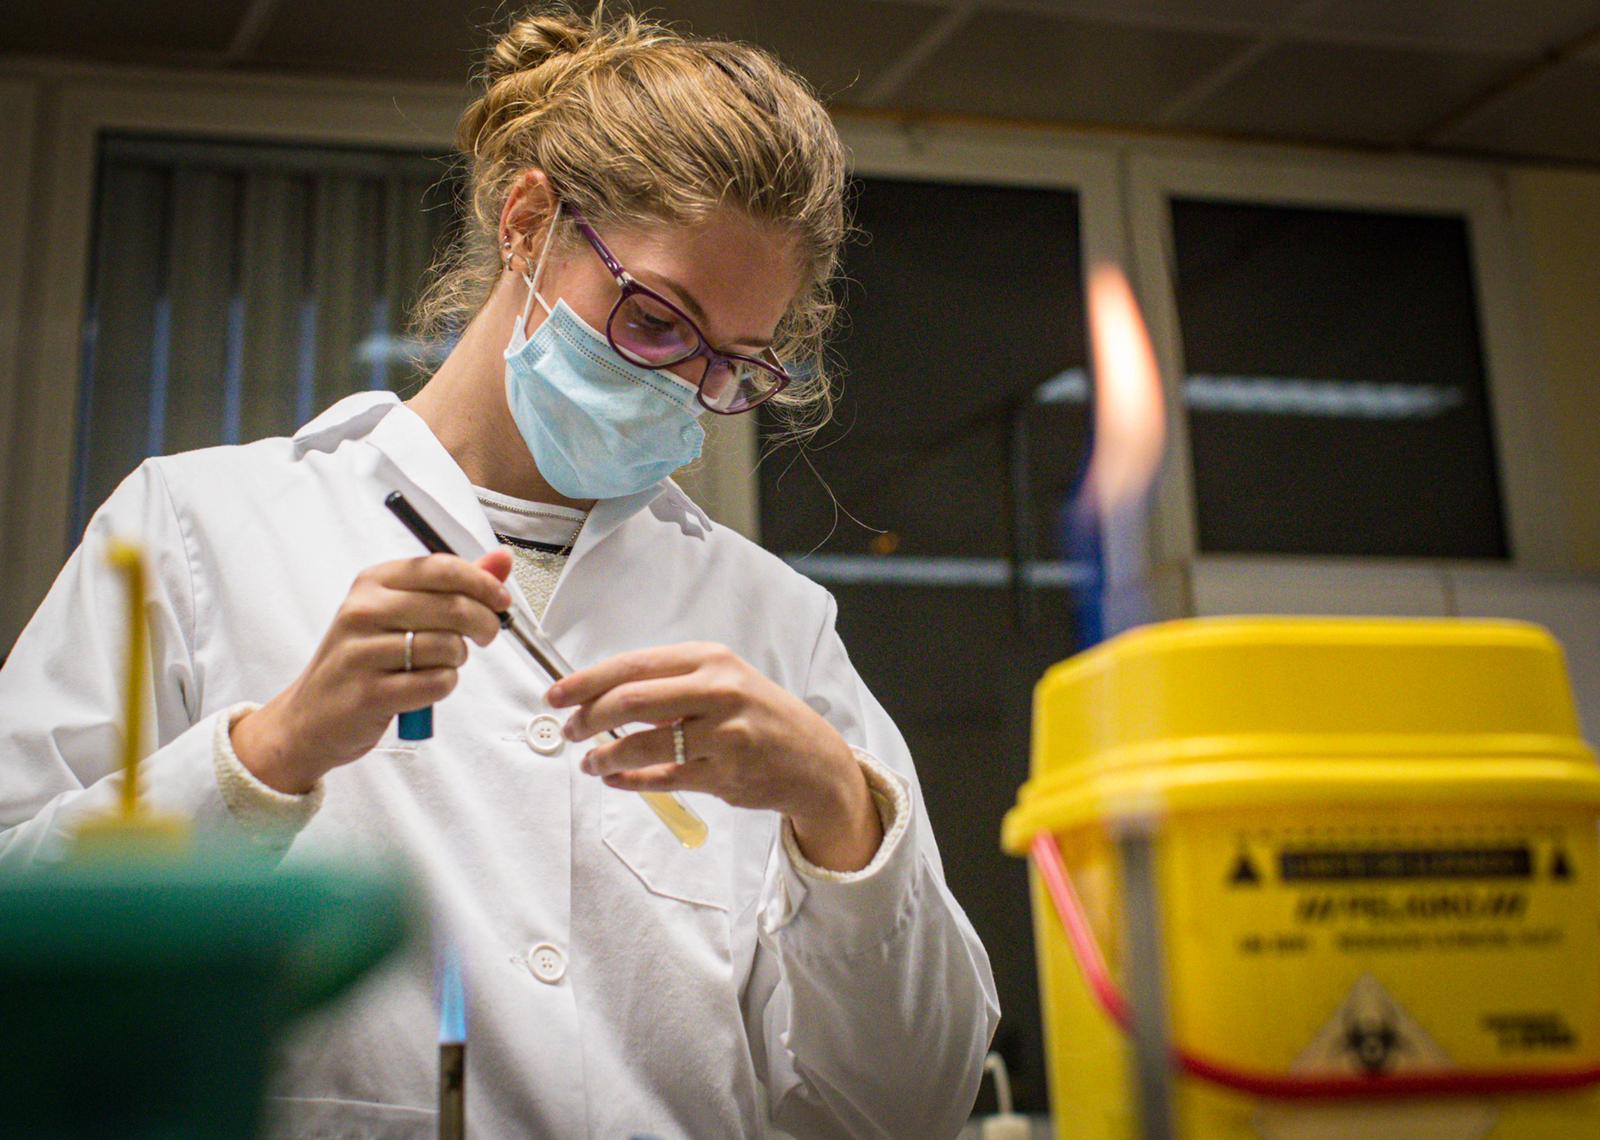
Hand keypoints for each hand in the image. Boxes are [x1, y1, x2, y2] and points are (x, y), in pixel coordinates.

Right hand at [231, 551, 513, 793]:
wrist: (310, 717)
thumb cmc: (362, 660)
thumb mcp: (399, 612)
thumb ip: (453, 585)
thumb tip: (501, 559)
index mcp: (372, 583)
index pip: (442, 568)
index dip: (483, 584)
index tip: (500, 601)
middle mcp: (363, 611)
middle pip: (453, 607)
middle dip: (484, 624)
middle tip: (485, 636)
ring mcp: (362, 652)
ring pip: (448, 646)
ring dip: (457, 660)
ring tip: (438, 664)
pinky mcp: (369, 693)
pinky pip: (437, 683)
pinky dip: (444, 686)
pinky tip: (425, 686)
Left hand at [548, 642, 882, 871]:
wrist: (813, 758)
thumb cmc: (758, 715)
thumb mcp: (723, 680)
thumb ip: (670, 682)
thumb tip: (601, 693)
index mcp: (711, 659)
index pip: (634, 664)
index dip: (587, 681)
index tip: (557, 694)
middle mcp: (718, 691)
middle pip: (631, 701)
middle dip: (588, 718)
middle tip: (570, 730)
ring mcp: (723, 735)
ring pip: (643, 746)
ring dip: (605, 756)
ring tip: (591, 761)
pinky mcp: (724, 774)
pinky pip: (662, 779)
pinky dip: (630, 781)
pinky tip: (614, 779)